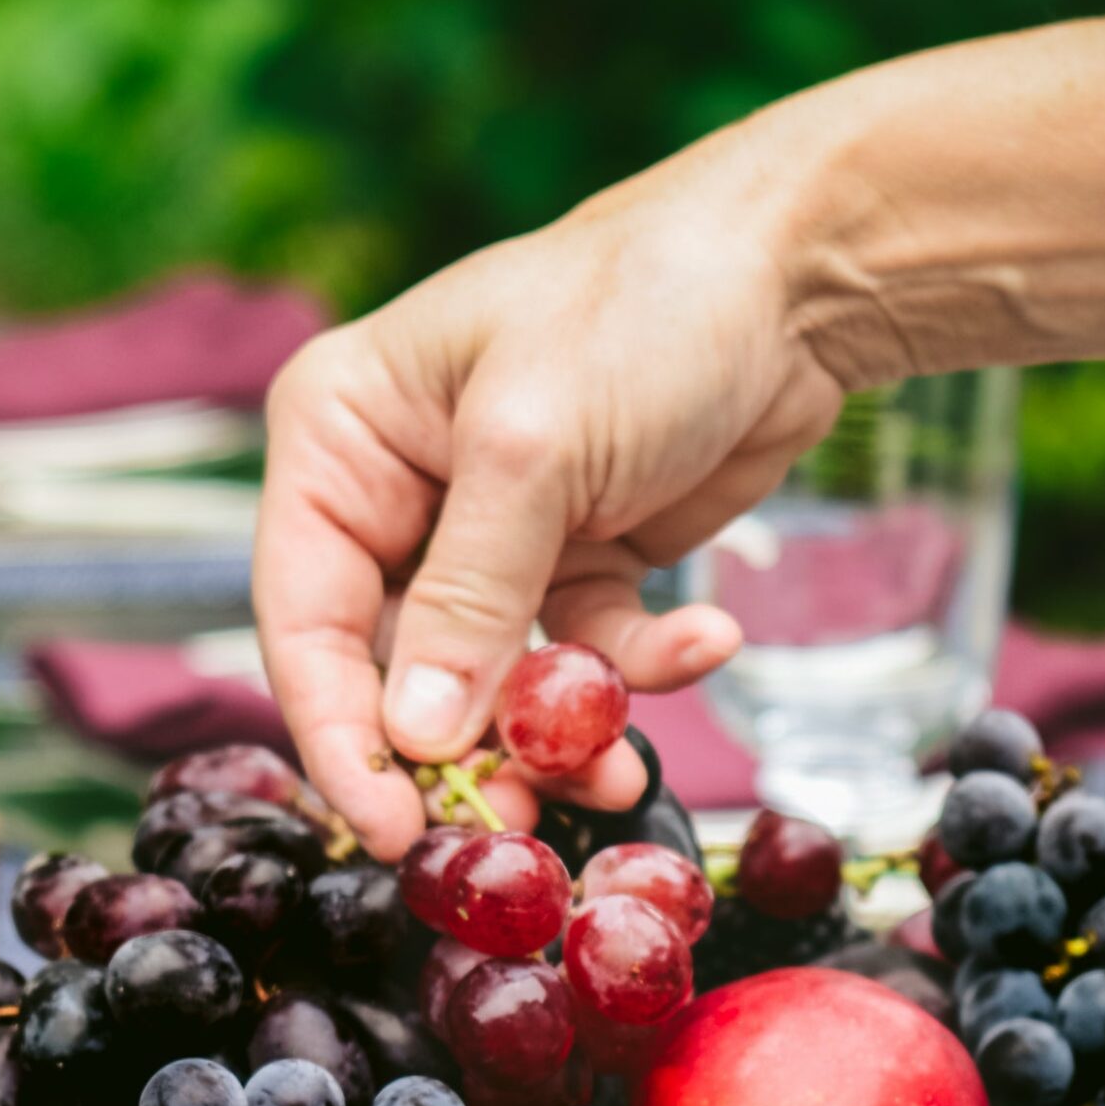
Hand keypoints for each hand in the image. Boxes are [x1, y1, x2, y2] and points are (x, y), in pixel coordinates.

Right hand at [253, 123, 846, 856]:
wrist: (799, 276)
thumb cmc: (644, 307)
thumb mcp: (536, 450)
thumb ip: (470, 600)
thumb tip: (417, 740)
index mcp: (341, 440)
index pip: (305, 621)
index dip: (342, 738)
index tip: (394, 829)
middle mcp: (399, 494)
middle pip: (398, 673)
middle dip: (466, 751)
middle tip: (517, 827)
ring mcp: (491, 536)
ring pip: (495, 686)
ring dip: (558, 734)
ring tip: (618, 770)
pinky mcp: (578, 560)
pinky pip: (584, 657)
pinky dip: (638, 672)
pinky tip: (706, 637)